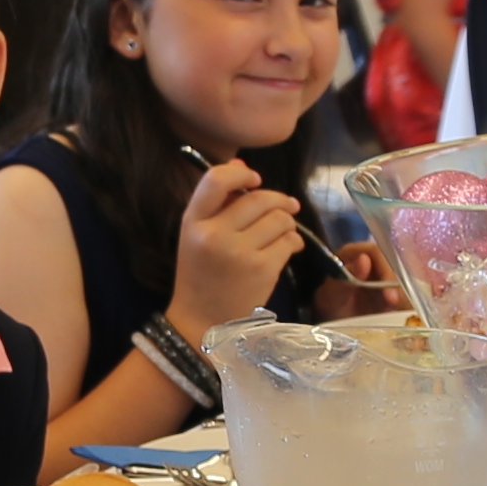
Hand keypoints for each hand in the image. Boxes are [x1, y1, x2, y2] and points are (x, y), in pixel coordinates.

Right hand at [162, 158, 312, 343]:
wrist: (203, 322)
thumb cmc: (201, 274)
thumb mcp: (198, 234)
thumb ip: (218, 201)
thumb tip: (243, 163)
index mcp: (193, 222)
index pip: (216, 180)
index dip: (241, 173)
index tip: (254, 179)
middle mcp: (215, 234)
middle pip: (258, 198)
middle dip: (278, 200)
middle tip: (286, 206)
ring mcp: (240, 253)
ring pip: (279, 218)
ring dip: (287, 222)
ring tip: (283, 232)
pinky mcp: (262, 270)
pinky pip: (288, 242)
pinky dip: (293, 241)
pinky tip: (286, 248)